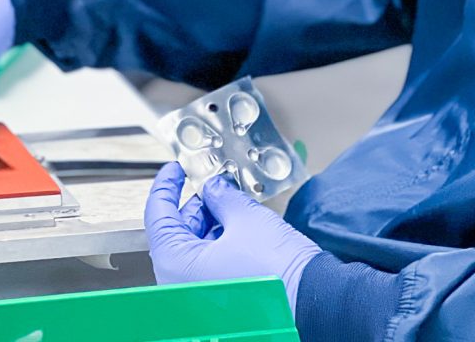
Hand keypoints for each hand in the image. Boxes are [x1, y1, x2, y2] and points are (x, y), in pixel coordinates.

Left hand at [145, 162, 321, 313]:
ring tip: (231, 205)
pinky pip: (209, 269)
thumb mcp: (245, 217)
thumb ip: (220, 196)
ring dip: (210, 224)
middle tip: (214, 184)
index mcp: (176, 267)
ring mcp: (200, 300)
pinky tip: (238, 229)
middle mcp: (181, 289)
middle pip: (177, 234)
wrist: (316, 303)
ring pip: (194, 251)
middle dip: (197, 205)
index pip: (158, 216)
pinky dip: (219, 245)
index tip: (176, 169)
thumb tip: (212, 187)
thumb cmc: (279, 271)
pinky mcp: (220, 306)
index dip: (167, 185)